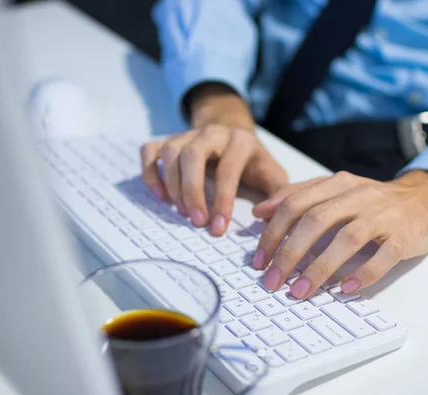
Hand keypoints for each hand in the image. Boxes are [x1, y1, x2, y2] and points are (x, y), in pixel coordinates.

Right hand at [140, 83, 287, 234]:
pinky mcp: (169, 140)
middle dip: (192, 191)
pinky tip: (160, 196)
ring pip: (171, 151)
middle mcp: (212, 133)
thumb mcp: (273, 176)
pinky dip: (150, 174)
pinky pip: (150, 151)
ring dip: (172, 184)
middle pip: (193, 155)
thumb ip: (278, 195)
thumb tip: (264, 216)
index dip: (222, 199)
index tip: (218, 229)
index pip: (228, 168)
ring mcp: (188, 134)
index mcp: (241, 141)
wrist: (234, 136)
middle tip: (195, 222)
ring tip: (181, 212)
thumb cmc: (253, 165)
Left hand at [251, 170, 427, 297]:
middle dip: (289, 253)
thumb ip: (297, 197)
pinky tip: (344, 290)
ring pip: (347, 238)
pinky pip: (383, 255)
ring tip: (300, 291)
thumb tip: (259, 212)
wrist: (425, 198)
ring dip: (320, 267)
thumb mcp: (333, 191)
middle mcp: (357, 195)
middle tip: (272, 281)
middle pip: (316, 220)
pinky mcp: (405, 235)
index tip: (258, 260)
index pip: (295, 204)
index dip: (273, 233)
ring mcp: (383, 214)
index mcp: (336, 184)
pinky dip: (363, 273)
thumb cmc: (371, 201)